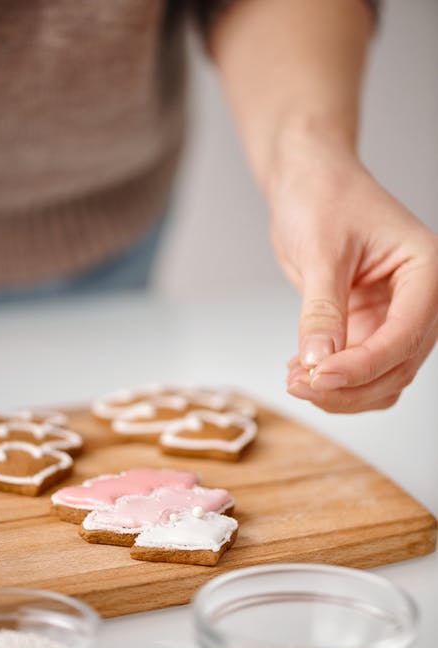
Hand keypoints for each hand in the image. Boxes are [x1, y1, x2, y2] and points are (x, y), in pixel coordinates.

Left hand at [268, 131, 437, 412]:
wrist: (308, 182)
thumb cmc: (324, 196)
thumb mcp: (321, 252)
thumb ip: (323, 310)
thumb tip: (319, 362)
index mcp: (425, 271)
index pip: (404, 334)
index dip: (362, 365)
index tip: (319, 376)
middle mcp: (418, 298)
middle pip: (397, 365)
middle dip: (349, 385)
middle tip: (300, 385)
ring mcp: (393, 315)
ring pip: (381, 377)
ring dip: (342, 391)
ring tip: (296, 381)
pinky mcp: (368, 324)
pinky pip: (359, 367)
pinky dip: (333, 380)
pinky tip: (300, 371)